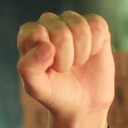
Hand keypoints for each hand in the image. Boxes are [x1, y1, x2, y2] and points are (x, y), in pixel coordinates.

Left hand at [17, 11, 113, 127]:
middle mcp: (50, 23)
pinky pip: (98, 26)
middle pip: (61, 32)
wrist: (83, 104)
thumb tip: (46, 46)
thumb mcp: (36, 87)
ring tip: (76, 64)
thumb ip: (29, 67)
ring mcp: (73, 22)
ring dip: (81, 54)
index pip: (36, 32)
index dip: (46, 56)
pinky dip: (96, 46)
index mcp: (29, 34)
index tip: (49, 69)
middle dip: (65, 58)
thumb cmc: (55, 93)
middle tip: (63, 69)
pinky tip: (91, 54)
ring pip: (80, 28)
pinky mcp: (95, 26)